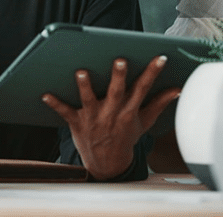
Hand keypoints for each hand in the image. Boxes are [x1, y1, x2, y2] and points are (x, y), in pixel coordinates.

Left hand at [42, 55, 180, 180]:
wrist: (108, 165)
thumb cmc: (125, 136)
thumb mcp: (144, 121)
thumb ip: (159, 103)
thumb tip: (177, 89)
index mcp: (130, 111)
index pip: (143, 89)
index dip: (152, 73)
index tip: (160, 58)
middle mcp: (112, 113)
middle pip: (116, 92)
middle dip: (118, 77)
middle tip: (120, 60)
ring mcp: (94, 118)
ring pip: (89, 100)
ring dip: (85, 87)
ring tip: (81, 72)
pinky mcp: (77, 123)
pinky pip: (65, 112)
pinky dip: (55, 103)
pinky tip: (45, 93)